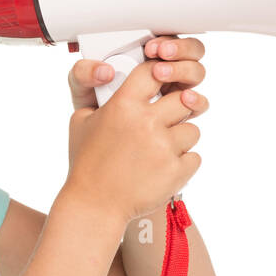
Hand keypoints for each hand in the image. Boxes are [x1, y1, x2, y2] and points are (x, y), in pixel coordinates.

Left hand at [67, 34, 208, 110]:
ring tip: (162, 76)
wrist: (97, 139)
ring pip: (196, 73)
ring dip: (183, 71)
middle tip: (160, 56)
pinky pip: (198, 103)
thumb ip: (83, 73)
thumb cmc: (94, 107)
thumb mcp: (82, 86)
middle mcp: (165, 70)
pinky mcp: (181, 113)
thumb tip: (104, 72)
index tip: (151, 47)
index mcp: (146, 57)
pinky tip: (185, 99)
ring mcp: (175, 91)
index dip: (165, 39)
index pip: (168, 39)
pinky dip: (196, 99)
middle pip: (191, 52)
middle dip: (180, 50)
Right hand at [67, 34, 208, 170]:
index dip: (159, 76)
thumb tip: (114, 73)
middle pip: (183, 99)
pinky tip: (161, 168)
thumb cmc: (87, 162)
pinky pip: (194, 156)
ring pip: (192, 129)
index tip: (159, 84)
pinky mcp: (177, 171)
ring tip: (158, 151)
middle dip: (175, 110)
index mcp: (123, 105)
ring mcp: (164, 147)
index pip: (154, 71)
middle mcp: (146, 122)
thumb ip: (100, 94)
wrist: (95, 204)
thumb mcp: (81, 120)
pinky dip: (182, 163)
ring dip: (180, 139)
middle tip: (161, 124)